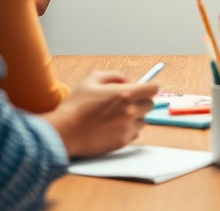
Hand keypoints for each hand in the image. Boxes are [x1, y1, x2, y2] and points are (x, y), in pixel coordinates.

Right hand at [42, 72, 157, 158]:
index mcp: (126, 93)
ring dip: (136, 116)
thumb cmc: (77, 104)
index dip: (149, 86)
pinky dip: (129, 129)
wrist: (65, 132)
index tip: (142, 88)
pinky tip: (114, 127)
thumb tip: (128, 79)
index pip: (153, 88)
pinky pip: (135, 133)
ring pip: (143, 120)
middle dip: (142, 101)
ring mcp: (127, 128)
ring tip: (118, 115)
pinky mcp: (122, 142)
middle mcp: (130, 111)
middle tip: (127, 101)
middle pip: (150, 105)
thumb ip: (114, 75)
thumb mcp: (92, 79)